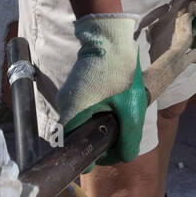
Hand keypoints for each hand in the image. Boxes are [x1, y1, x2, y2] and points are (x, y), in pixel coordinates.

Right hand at [57, 14, 147, 165]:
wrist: (110, 38)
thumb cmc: (120, 73)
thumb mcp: (131, 109)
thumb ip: (128, 139)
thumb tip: (125, 158)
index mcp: (72, 116)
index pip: (78, 151)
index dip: (99, 155)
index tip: (117, 149)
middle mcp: (64, 108)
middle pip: (83, 137)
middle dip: (105, 138)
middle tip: (125, 129)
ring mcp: (67, 97)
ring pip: (86, 122)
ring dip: (104, 123)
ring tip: (122, 110)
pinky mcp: (74, 89)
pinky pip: (85, 109)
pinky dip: (100, 110)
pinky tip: (115, 100)